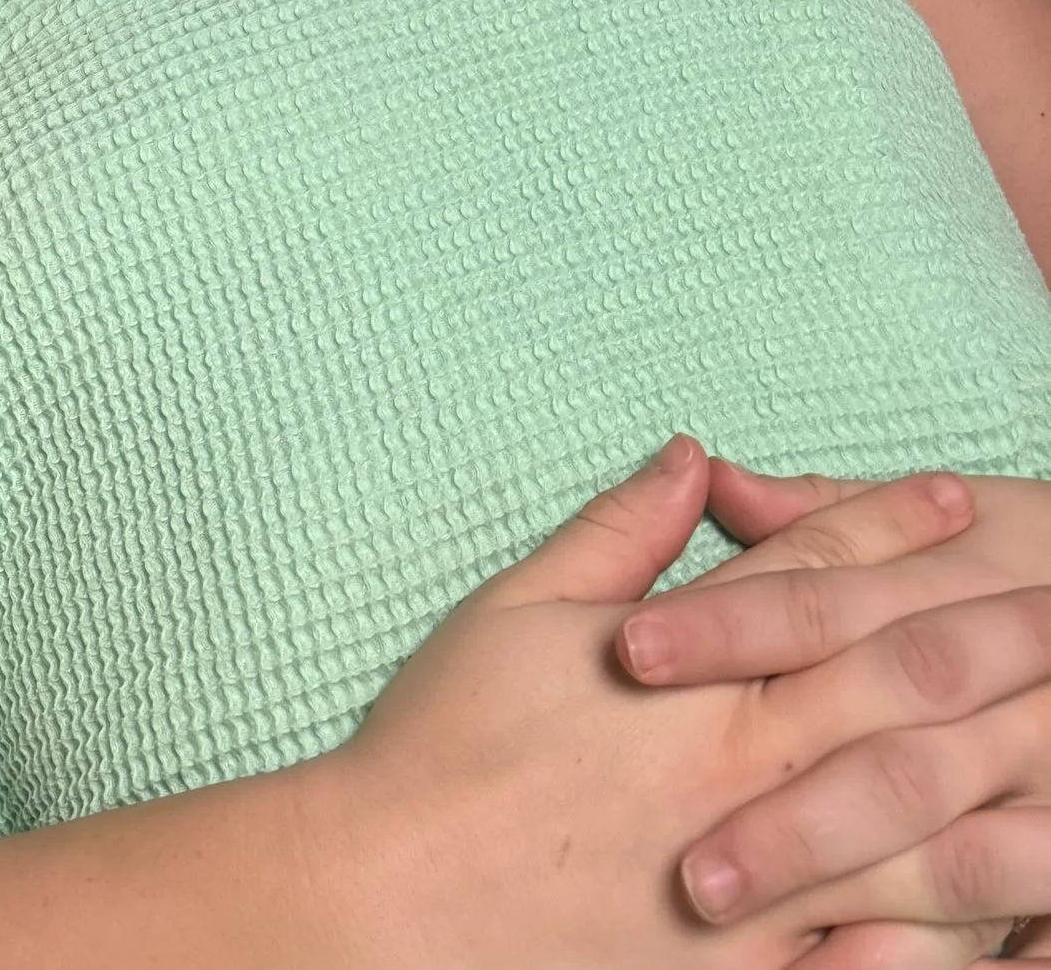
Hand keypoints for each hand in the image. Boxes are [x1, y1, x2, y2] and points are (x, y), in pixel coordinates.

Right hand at [308, 436, 1035, 968]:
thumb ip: (618, 536)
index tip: (960, 498)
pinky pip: (879, 965)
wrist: (388, 908)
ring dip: (1002, 787)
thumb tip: (694, 456)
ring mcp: (762, 888)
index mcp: (693, 676)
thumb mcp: (516, 612)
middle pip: (895, 688)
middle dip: (988, 638)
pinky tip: (1008, 927)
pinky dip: (951, 945)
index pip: (812, 579)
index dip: (888, 529)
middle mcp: (744, 769)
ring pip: (917, 831)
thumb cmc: (440, 752)